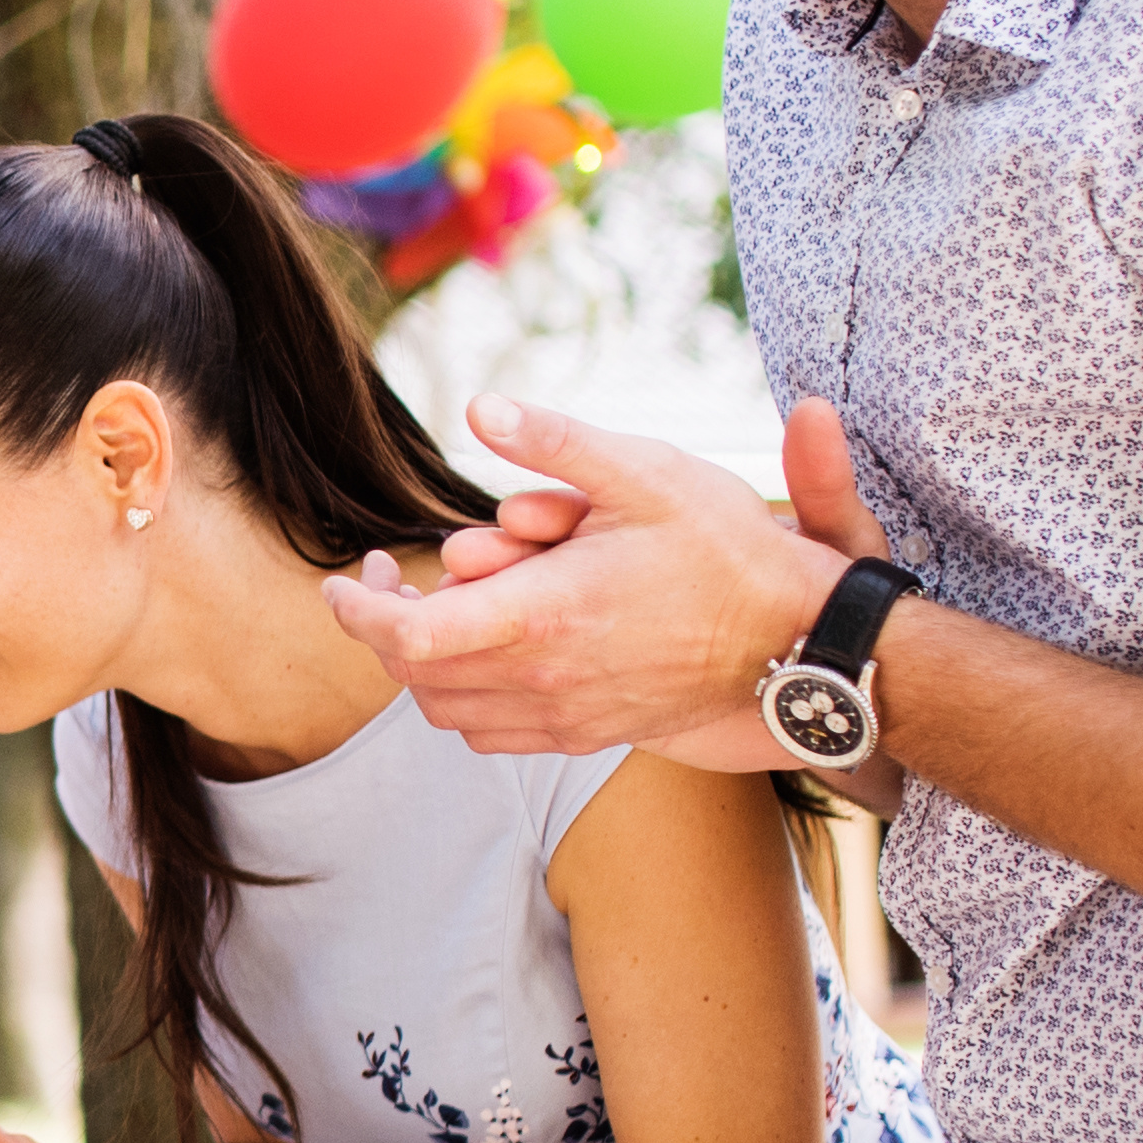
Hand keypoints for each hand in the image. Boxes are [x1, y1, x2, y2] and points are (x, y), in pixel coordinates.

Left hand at [320, 394, 843, 766]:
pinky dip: (464, 698)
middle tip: (387, 578)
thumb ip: (557, 441)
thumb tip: (478, 407)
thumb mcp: (648, 471)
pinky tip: (485, 649)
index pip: (405, 635)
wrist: (798, 642)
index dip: (355, 610)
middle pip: (413, 674)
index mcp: (541, 614)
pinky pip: (491, 734)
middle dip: (383, 626)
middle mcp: (542, 679)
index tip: (345, 577)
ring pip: (446, 711)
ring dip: (422, 665)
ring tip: (437, 608)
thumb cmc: (726, 549)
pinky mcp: (585, 735)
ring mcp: (563, 716)